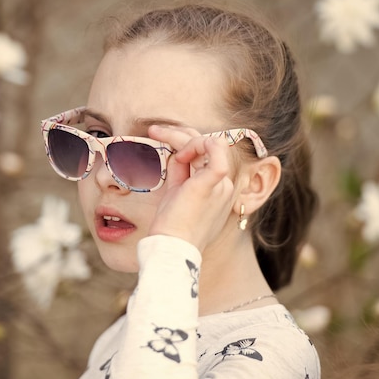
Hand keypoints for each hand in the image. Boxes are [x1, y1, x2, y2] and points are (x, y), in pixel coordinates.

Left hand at [146, 125, 235, 251]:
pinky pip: (216, 150)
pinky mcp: (212, 183)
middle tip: (154, 131)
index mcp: (218, 188)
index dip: (186, 143)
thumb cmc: (171, 226)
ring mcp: (221, 184)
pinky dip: (197, 142)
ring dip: (180, 135)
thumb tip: (177, 152)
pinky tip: (179, 150)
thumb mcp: (176, 192)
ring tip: (157, 135)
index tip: (161, 140)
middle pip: (206, 144)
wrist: (173, 247)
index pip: (206, 154)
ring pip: (206, 143)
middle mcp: (224, 185)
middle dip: (179, 133)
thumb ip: (180, 171)